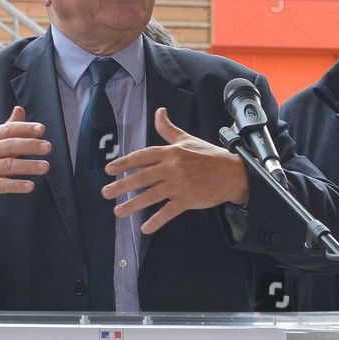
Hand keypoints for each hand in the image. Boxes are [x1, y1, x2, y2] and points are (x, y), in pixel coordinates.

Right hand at [0, 106, 50, 212]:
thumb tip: (20, 109)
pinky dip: (17, 185)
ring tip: (45, 166)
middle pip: (10, 146)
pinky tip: (30, 186)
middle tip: (48, 147)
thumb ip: (8, 127)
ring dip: (28, 165)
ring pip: (9, 165)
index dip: (25, 128)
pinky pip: (3, 185)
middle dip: (30, 145)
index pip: (8, 130)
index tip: (41, 129)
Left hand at [105, 108, 250, 233]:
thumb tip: (158, 112)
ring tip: (118, 211)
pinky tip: (144, 228)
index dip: (124, 163)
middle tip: (106, 193)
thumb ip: (168, 129)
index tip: (109, 169)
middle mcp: (172, 168)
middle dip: (122, 186)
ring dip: (133, 204)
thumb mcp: (187, 139)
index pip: (142, 156)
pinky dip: (156, 221)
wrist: (233, 173)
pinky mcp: (188, 200)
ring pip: (151, 195)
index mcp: (171, 152)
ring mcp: (179, 185)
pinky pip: (168, 212)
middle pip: (142, 177)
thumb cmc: (209, 156)